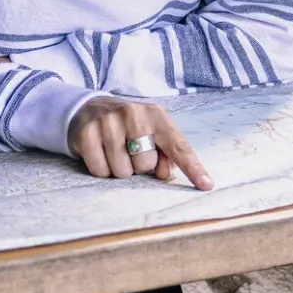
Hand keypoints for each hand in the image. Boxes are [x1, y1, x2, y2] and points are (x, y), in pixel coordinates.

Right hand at [68, 97, 212, 190]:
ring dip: (119, 168)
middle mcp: (133, 114)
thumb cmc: (128, 126)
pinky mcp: (86, 133)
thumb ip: (165, 153)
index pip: (178, 145)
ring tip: (114, 150)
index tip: (206, 185)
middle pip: (145, 165)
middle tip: (129, 150)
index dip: (192, 167)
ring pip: (122, 171)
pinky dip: (101, 169)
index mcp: (155, 115)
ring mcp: (108, 122)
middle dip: (138, 165)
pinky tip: (99, 152)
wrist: (88, 108)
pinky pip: (100, 170)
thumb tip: (165, 174)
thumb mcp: (150, 132)